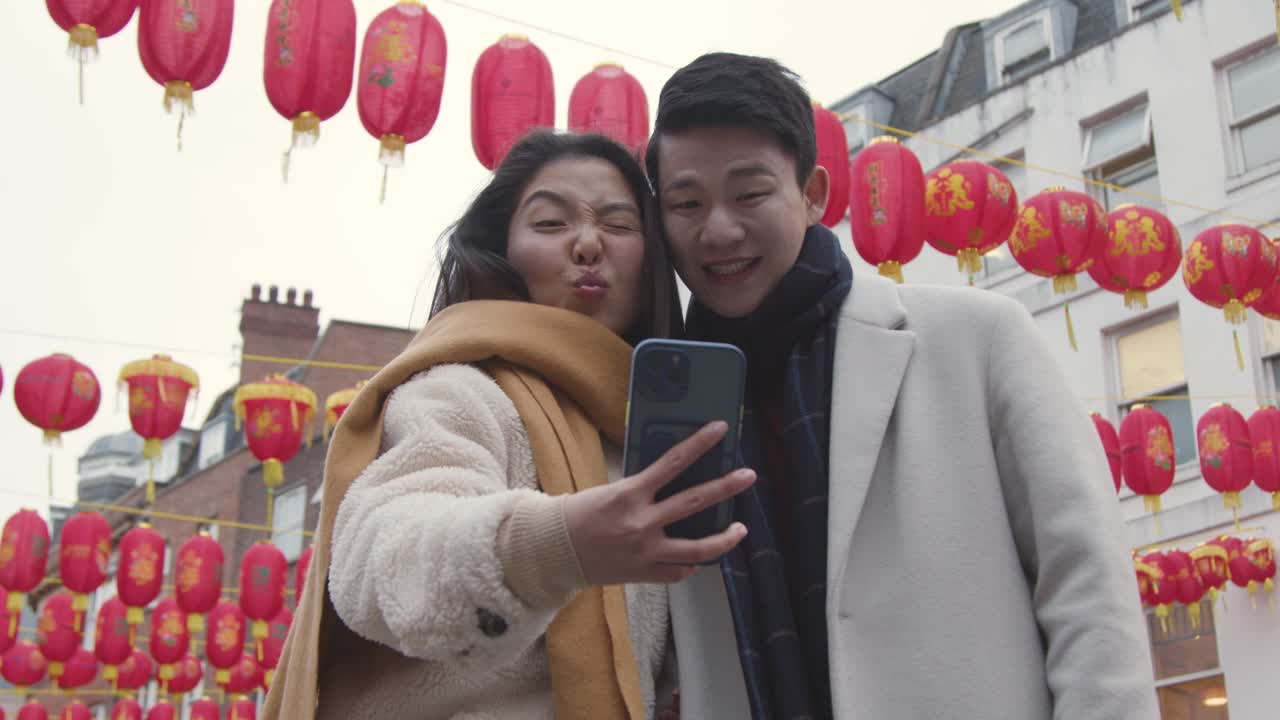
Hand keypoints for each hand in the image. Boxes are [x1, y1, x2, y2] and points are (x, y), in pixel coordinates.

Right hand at [563, 421, 753, 584]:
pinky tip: (700, 558)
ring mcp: (645, 551)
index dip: (700, 444)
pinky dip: (691, 565)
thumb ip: (644, 489)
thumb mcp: (612, 491)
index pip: (674, 462)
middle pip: (696, 501)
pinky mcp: (643, 574)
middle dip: (727, 486)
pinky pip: (679, 572)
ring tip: (741, 529)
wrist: (553, 550)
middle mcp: (641, 522)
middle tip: (749, 475)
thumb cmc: (579, 514)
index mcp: (631, 494)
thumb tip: (676, 480)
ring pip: (698, 548)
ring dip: (725, 538)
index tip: (719, 430)